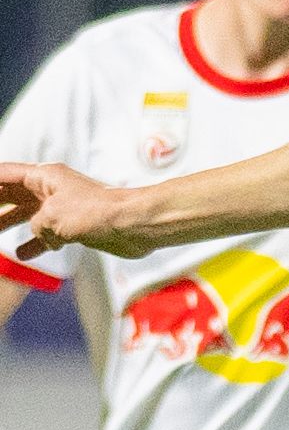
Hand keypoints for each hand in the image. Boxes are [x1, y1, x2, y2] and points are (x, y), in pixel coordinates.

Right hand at [0, 164, 155, 259]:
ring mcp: (65, 208)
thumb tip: (39, 236)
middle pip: (13, 194)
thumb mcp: (52, 217)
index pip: (5, 175)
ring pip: (29, 215)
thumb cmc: (97, 213)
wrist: (135, 226)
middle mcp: (53, 189)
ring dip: (9, 223)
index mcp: (44, 177)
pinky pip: (50, 234)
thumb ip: (35, 225)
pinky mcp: (78, 226)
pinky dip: (37, 243)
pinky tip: (24, 254)